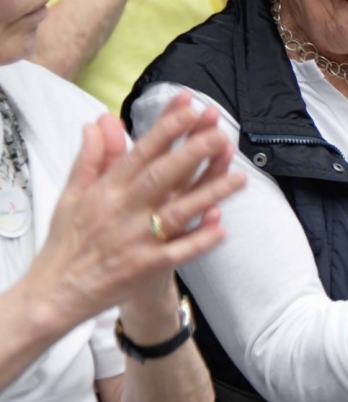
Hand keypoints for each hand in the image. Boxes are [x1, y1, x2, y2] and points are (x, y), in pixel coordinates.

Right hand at [27, 94, 239, 327]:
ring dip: (209, 194)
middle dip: (192, 153)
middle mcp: (122, 211)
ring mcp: (136, 240)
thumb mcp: (71, 195)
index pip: (140, 153)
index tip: (189, 108)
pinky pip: (178, 252)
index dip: (166, 129)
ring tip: (239, 177)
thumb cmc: (67, 242)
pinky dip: (199, 241)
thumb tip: (98, 121)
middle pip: (162, 176)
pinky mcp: (145, 267)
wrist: (54, 294)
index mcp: (106, 191)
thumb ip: (91, 157)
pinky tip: (222, 228)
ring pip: (177, 212)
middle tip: (219, 133)